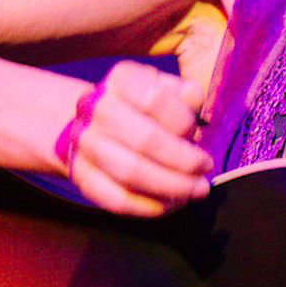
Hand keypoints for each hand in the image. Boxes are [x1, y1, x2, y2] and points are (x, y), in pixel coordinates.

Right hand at [61, 60, 213, 215]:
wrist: (98, 125)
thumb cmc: (146, 108)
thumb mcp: (167, 88)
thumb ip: (185, 94)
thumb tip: (194, 101)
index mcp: (120, 79)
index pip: (153, 99)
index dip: (182, 122)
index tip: (198, 135)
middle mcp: (95, 108)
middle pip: (144, 140)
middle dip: (183, 161)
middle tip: (205, 171)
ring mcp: (83, 143)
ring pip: (130, 173)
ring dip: (170, 187)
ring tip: (195, 190)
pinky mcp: (80, 174)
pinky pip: (116, 199)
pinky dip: (149, 206)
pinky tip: (172, 204)